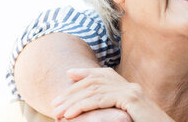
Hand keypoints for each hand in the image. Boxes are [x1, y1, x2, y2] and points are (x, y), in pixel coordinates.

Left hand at [52, 67, 172, 120]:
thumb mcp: (127, 116)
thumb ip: (115, 109)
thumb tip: (98, 109)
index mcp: (130, 88)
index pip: (104, 74)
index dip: (86, 72)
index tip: (69, 73)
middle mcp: (131, 86)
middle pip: (96, 81)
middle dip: (72, 91)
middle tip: (55, 103)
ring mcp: (132, 91)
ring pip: (95, 90)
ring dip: (73, 101)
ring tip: (58, 112)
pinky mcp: (131, 99)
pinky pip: (101, 100)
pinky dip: (82, 106)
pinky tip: (71, 114)